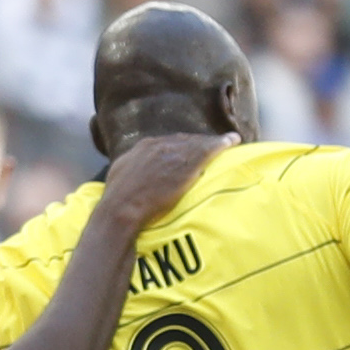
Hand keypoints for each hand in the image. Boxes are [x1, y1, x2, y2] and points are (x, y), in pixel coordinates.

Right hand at [96, 132, 235, 226]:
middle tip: (212, 147)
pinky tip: (233, 141)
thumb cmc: (117, 201)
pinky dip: (222, 144)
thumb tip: (133, 170)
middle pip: (185, 140)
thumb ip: (132, 169)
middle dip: (198, 143)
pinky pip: (209, 149)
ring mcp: (174, 153)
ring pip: (198, 143)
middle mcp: (160, 144)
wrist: (121, 208)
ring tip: (229, 141)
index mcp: (144, 147)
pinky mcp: (187, 163)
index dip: (180, 147)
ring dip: (214, 142)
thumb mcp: (120, 176)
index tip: (189, 151)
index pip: (167, 142)